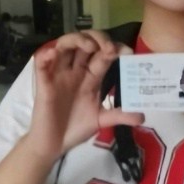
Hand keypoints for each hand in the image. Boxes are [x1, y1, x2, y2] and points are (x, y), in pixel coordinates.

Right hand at [27, 30, 143, 159]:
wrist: (54, 145)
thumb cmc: (74, 128)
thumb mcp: (101, 120)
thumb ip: (119, 116)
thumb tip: (142, 117)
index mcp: (90, 77)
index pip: (103, 54)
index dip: (115, 48)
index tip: (127, 52)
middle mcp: (75, 71)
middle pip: (85, 43)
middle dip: (98, 39)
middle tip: (110, 48)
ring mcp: (59, 75)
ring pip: (64, 45)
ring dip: (77, 40)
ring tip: (89, 46)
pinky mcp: (44, 83)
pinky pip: (41, 63)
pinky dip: (46, 54)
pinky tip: (54, 53)